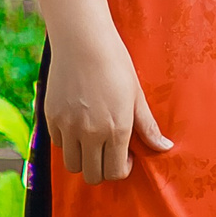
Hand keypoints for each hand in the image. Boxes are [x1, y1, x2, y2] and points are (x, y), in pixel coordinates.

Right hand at [46, 27, 172, 183]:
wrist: (83, 41)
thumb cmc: (115, 64)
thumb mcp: (136, 96)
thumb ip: (148, 127)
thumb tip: (165, 148)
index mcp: (116, 129)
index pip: (115, 173)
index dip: (122, 168)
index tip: (125, 154)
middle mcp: (90, 133)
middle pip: (92, 175)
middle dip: (102, 168)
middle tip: (108, 150)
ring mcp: (68, 127)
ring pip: (73, 165)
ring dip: (83, 159)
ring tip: (92, 139)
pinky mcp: (51, 118)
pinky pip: (58, 145)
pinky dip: (68, 142)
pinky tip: (78, 124)